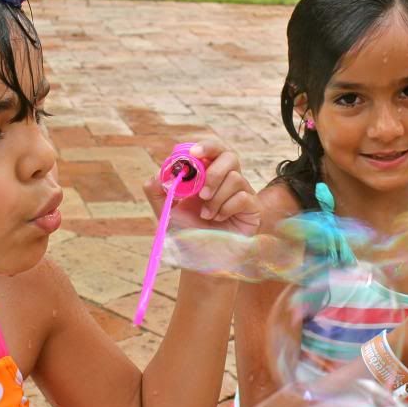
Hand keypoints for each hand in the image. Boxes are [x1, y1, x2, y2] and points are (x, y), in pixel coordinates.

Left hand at [144, 139, 259, 235]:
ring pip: (235, 178)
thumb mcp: (167, 213)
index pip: (212, 149)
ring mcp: (242, 193)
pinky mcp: (253, 208)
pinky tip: (219, 220)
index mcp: (207, 175)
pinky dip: (226, 209)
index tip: (193, 153)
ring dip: (216, 198)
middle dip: (214, 172)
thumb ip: (158, 193)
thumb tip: (155, 175)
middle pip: (229, 155)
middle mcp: (227, 180)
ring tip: (206, 216)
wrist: (202, 260)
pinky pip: (243, 197)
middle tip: (201, 193)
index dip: (205, 146)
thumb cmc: (187, 235)